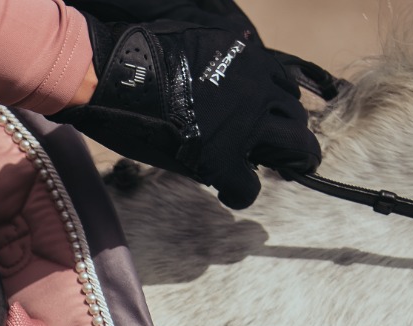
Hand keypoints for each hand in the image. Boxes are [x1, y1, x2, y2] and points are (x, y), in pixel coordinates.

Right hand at [52, 15, 319, 208]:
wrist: (115, 73)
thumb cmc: (141, 56)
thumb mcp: (197, 44)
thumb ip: (221, 62)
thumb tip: (220, 78)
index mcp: (251, 59)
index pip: (284, 89)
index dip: (276, 111)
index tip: (266, 124)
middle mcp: (257, 88)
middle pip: (297, 121)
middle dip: (292, 141)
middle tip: (282, 157)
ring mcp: (245, 123)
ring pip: (292, 150)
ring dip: (280, 164)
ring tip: (260, 174)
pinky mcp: (223, 156)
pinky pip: (248, 187)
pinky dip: (241, 194)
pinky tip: (229, 195)